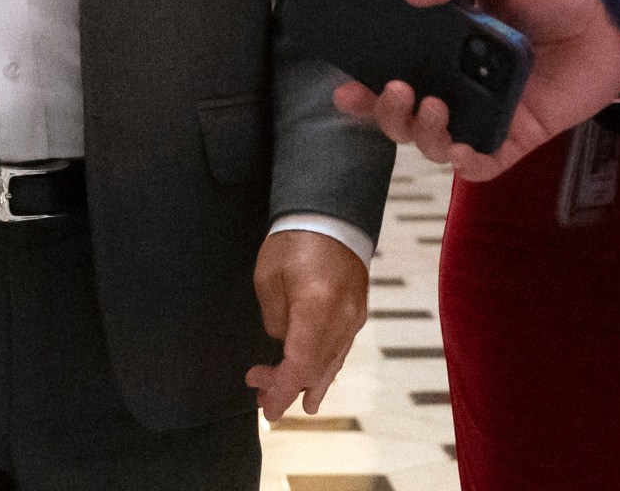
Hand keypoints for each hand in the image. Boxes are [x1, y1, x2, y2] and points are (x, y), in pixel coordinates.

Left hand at [244, 229, 367, 420]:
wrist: (330, 215)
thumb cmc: (293, 240)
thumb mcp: (268, 277)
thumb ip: (276, 319)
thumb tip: (282, 343)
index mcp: (316, 305)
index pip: (300, 363)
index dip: (282, 389)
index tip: (266, 404)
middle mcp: (342, 317)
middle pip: (316, 368)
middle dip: (288, 388)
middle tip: (261, 397)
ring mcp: (354, 316)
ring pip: (332, 363)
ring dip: (308, 384)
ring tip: (288, 402)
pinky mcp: (357, 312)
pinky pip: (340, 350)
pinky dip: (325, 369)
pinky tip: (316, 384)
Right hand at [331, 0, 619, 177]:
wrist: (617, 19)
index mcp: (444, 47)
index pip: (391, 70)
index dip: (363, 84)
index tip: (344, 85)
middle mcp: (457, 84)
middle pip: (403, 114)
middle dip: (385, 112)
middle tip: (391, 88)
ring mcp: (484, 113)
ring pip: (434, 143)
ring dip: (421, 132)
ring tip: (432, 105)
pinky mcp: (516, 137)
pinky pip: (481, 163)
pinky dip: (463, 161)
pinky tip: (459, 147)